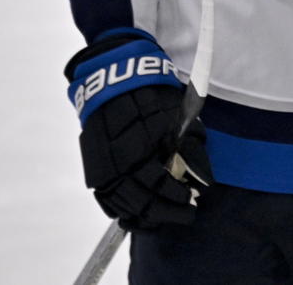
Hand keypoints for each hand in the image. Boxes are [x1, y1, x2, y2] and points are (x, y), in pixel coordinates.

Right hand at [65, 30, 212, 230]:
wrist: (112, 76)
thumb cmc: (152, 92)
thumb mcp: (177, 112)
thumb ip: (189, 143)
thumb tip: (200, 174)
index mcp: (139, 145)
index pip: (158, 184)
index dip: (177, 196)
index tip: (192, 200)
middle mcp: (116, 160)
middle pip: (139, 200)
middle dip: (165, 211)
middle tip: (185, 213)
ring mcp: (101, 165)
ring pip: (121, 204)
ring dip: (144, 215)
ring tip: (164, 216)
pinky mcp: (93, 166)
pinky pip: (104, 198)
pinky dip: (121, 209)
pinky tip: (138, 213)